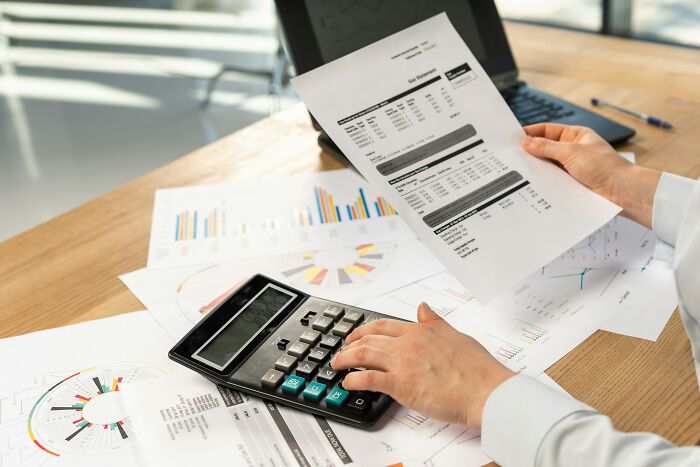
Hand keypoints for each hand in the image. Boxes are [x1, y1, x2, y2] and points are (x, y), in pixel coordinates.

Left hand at [330, 303, 514, 428]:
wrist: (485, 390)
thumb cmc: (477, 368)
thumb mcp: (455, 335)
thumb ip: (435, 322)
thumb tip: (423, 307)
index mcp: (421, 331)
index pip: (384, 325)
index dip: (365, 330)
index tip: (356, 335)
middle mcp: (408, 343)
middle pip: (369, 339)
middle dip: (350, 344)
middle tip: (342, 351)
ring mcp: (402, 363)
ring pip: (363, 355)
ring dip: (345, 359)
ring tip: (337, 365)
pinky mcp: (401, 385)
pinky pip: (368, 379)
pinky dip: (353, 380)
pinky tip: (348, 382)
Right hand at [522, 123, 660, 228]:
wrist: (622, 192)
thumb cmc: (605, 167)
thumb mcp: (571, 152)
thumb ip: (546, 147)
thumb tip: (526, 142)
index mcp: (575, 135)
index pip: (546, 130)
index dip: (530, 133)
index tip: (512, 138)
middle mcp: (572, 150)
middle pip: (544, 148)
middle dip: (529, 152)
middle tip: (510, 156)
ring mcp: (571, 167)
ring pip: (547, 165)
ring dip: (535, 168)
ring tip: (517, 171)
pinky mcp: (570, 183)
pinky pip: (552, 180)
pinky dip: (542, 181)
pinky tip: (531, 183)